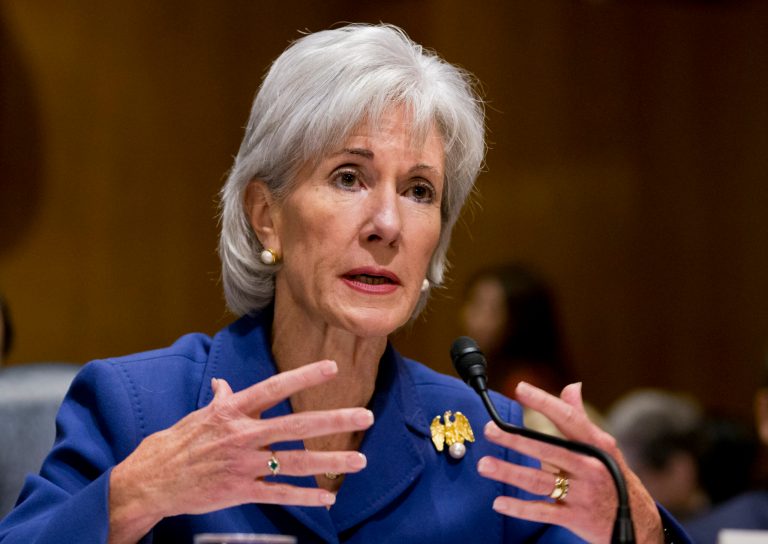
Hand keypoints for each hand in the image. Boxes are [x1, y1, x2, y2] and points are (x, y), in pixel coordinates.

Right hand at [108, 360, 372, 543]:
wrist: (151, 480)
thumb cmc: (176, 443)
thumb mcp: (200, 415)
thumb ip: (221, 399)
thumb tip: (224, 383)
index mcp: (232, 410)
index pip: (274, 388)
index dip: (303, 377)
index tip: (332, 368)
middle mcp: (241, 435)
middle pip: (295, 425)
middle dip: (333, 420)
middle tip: (365, 415)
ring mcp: (242, 464)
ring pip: (294, 462)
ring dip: (330, 462)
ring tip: (359, 460)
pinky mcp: (240, 491)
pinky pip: (279, 494)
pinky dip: (306, 496)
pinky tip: (329, 497)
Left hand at [477, 382, 662, 543]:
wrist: (638, 523)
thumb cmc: (613, 476)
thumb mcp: (603, 447)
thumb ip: (580, 418)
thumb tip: (571, 386)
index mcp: (596, 445)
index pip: (568, 419)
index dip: (544, 402)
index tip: (520, 388)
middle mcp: (590, 466)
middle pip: (548, 450)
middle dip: (516, 439)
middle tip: (490, 430)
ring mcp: (583, 493)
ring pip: (540, 481)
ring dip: (510, 473)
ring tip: (484, 465)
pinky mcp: (576, 517)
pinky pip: (543, 512)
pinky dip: (520, 508)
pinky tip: (499, 502)